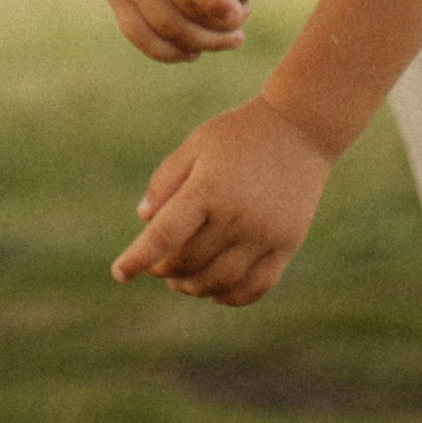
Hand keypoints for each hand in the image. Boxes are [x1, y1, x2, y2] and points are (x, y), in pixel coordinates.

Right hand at [83, 0, 270, 63]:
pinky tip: (193, 51)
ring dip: (198, 44)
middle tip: (242, 26)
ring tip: (228, 40)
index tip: (242, 15)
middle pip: (180, 8)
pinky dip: (166, 50)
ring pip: (161, 28)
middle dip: (217, 27)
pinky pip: (137, 33)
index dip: (217, 1)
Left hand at [112, 94, 335, 306]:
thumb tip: (144, 221)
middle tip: (157, 266)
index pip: (164, 235)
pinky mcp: (287, 244)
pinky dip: (230, 296)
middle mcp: (237, 215)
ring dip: (193, 287)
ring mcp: (265, 233)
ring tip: (181, 282)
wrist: (302, 126)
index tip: (119, 273)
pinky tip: (215, 290)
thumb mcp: (197, 144)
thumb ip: (166, 180)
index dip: (138, 258)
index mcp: (209, 188)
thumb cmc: (241, 133)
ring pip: (218, 282)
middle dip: (165, 269)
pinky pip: (254, 287)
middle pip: (189, 262)